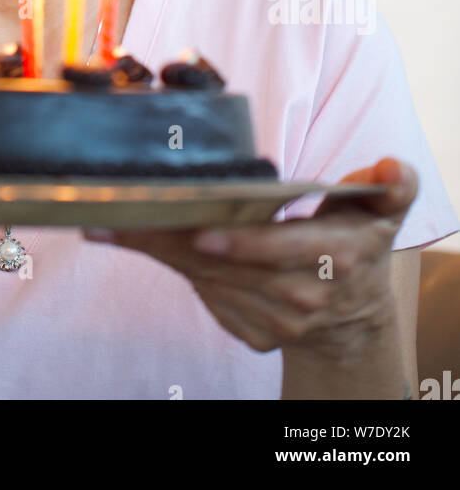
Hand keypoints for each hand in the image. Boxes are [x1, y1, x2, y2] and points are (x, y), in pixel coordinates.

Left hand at [83, 157, 417, 356]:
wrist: (354, 310)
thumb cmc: (357, 239)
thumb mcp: (382, 209)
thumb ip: (391, 185)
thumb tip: (390, 168)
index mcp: (333, 257)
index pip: (279, 250)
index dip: (241, 243)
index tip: (198, 230)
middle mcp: (302, 296)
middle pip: (224, 265)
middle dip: (167, 239)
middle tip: (115, 215)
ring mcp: (277, 321)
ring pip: (205, 281)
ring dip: (157, 251)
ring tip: (111, 224)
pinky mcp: (255, 333)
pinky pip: (206, 296)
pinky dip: (174, 268)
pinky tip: (142, 242)